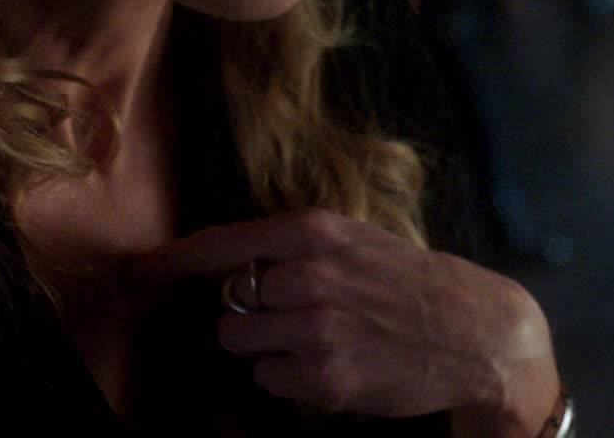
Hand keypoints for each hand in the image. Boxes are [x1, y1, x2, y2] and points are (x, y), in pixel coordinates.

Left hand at [130, 209, 559, 434]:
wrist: (477, 331)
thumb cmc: (414, 283)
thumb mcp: (358, 242)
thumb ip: (298, 247)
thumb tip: (235, 264)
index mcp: (315, 233)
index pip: (221, 245)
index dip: (171, 261)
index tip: (136, 272)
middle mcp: (309, 277)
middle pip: (229, 304)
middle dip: (252, 315)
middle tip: (297, 318)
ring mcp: (316, 330)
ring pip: (241, 344)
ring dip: (268, 348)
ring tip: (319, 341)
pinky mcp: (325, 378)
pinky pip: (269, 382)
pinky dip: (291, 380)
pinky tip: (334, 366)